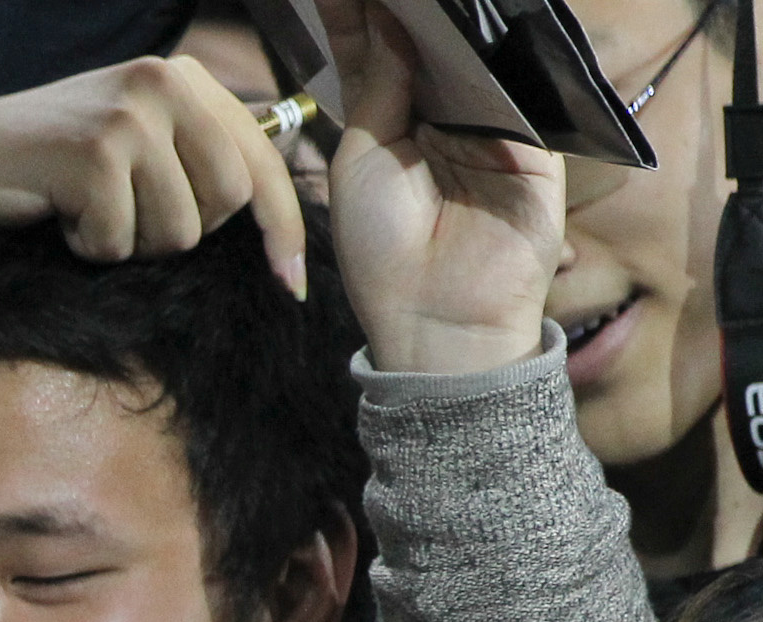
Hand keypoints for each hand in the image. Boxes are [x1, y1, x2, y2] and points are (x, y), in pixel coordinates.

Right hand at [0, 54, 305, 296]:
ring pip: (178, 230)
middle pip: (228, 201)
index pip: (263, 159)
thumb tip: (273, 207)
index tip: (290, 279)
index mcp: (188, 79)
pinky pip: (119, 242)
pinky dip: (89, 248)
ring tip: (92, 213)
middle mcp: (166, 85)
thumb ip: (199, 152)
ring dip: (131, 244)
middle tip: (130, 220)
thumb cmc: (52, 162)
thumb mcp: (139, 137)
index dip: (282, 225)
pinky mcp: (94, 156)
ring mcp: (130, 118)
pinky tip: (64, 217)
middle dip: (182, 232)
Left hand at [313, 0, 560, 373]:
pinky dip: (508, 46)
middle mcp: (441, 119)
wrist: (436, 314)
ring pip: (477, 54)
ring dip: (456, 16)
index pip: (377, 55)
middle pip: (429, 45)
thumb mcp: (363, 160)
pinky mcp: (535, 140)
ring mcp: (490, 126)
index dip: (362, 16)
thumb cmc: (382, 249)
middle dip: (409, 8)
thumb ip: (378, 89)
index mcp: (391, 127)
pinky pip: (525, 82)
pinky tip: (483, 14)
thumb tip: (386, 21)